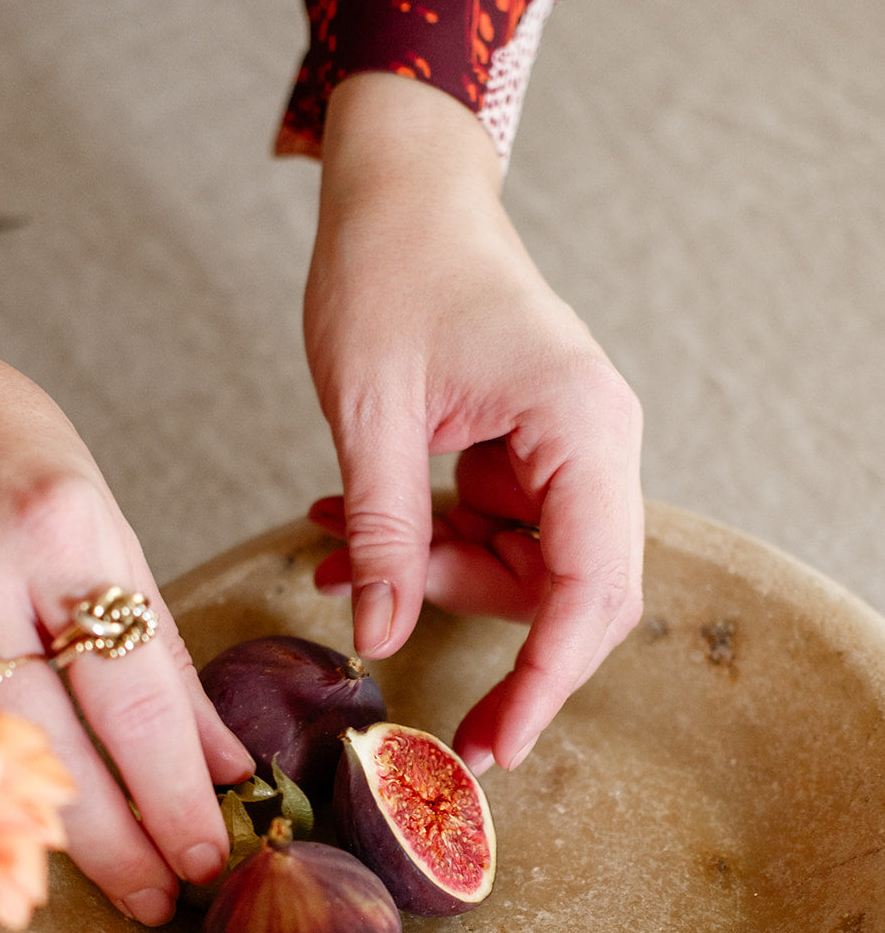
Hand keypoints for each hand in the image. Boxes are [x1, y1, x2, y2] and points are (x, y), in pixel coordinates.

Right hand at [0, 248, 250, 921]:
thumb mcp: (103, 522)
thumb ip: (158, 651)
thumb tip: (220, 762)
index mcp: (55, 531)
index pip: (132, 702)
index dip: (176, 797)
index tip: (214, 852)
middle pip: (58, 754)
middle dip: (124, 844)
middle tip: (171, 897)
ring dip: (56, 838)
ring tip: (117, 880)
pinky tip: (21, 828)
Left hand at [303, 75, 643, 772]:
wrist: (397, 189)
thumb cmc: (388, 266)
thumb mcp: (369, 409)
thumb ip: (386, 531)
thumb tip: (382, 638)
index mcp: (581, 427)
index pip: (591, 586)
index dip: (548, 678)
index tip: (499, 742)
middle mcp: (594, 445)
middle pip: (577, 593)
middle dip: (508, 658)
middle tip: (446, 729)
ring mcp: (566, 451)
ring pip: (529, 573)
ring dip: (438, 587)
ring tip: (338, 558)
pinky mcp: (528, 453)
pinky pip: (494, 535)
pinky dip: (429, 550)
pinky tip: (349, 532)